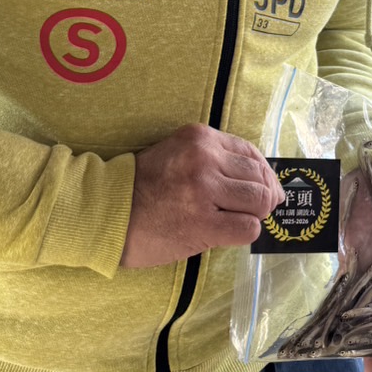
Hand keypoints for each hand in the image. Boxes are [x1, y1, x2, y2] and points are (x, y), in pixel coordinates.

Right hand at [120, 124, 283, 268]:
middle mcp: (205, 159)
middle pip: (259, 177)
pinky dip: (246, 232)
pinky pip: (247, 228)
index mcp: (200, 138)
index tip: (266, 187)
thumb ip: (213, 159)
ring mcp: (204, 191)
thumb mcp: (177, 155)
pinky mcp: (202, 224)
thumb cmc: (141, 187)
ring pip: (258, 201)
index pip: (250, 153)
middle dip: (267, 195)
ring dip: (256, 214)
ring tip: (242, 220)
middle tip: (262, 208)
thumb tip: (258, 178)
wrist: (105, 214)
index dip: (264, 173)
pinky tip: (230, 233)